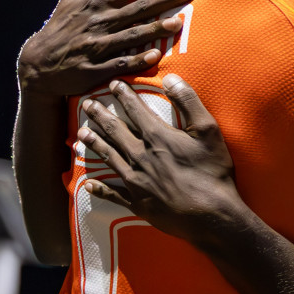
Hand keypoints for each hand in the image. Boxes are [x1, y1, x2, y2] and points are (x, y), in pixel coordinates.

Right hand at [17, 0, 196, 97]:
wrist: (39, 62)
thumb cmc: (65, 21)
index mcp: (98, 0)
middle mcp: (100, 21)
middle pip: (138, 6)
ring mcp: (99, 45)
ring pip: (131, 35)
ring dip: (154, 29)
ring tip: (178, 23)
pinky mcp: (96, 69)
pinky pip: (120, 63)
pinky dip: (137, 59)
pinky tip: (155, 56)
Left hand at [77, 75, 243, 245]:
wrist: (211, 216)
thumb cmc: (213, 172)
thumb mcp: (209, 131)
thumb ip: (189, 102)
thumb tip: (170, 77)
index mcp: (157, 138)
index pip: (135, 111)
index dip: (123, 96)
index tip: (112, 85)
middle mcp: (140, 157)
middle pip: (115, 132)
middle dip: (99, 116)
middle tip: (85, 105)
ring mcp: (136, 181)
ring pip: (109, 158)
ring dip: (94, 145)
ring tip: (81, 135)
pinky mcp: (137, 203)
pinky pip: (113, 194)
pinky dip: (100, 188)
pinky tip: (89, 184)